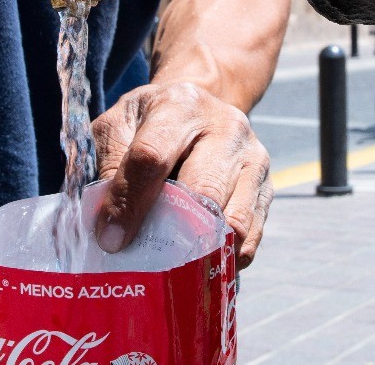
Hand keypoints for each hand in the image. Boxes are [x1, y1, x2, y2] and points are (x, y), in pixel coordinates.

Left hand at [92, 82, 273, 268]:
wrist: (202, 108)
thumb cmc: (151, 121)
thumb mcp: (119, 125)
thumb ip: (109, 165)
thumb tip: (108, 225)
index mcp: (180, 106)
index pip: (152, 157)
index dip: (129, 202)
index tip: (110, 238)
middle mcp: (227, 128)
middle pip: (203, 192)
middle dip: (168, 233)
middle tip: (142, 261)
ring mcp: (253, 159)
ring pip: (233, 220)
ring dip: (200, 251)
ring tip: (170, 267)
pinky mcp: (266, 188)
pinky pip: (250, 236)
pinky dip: (224, 257)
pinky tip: (199, 263)